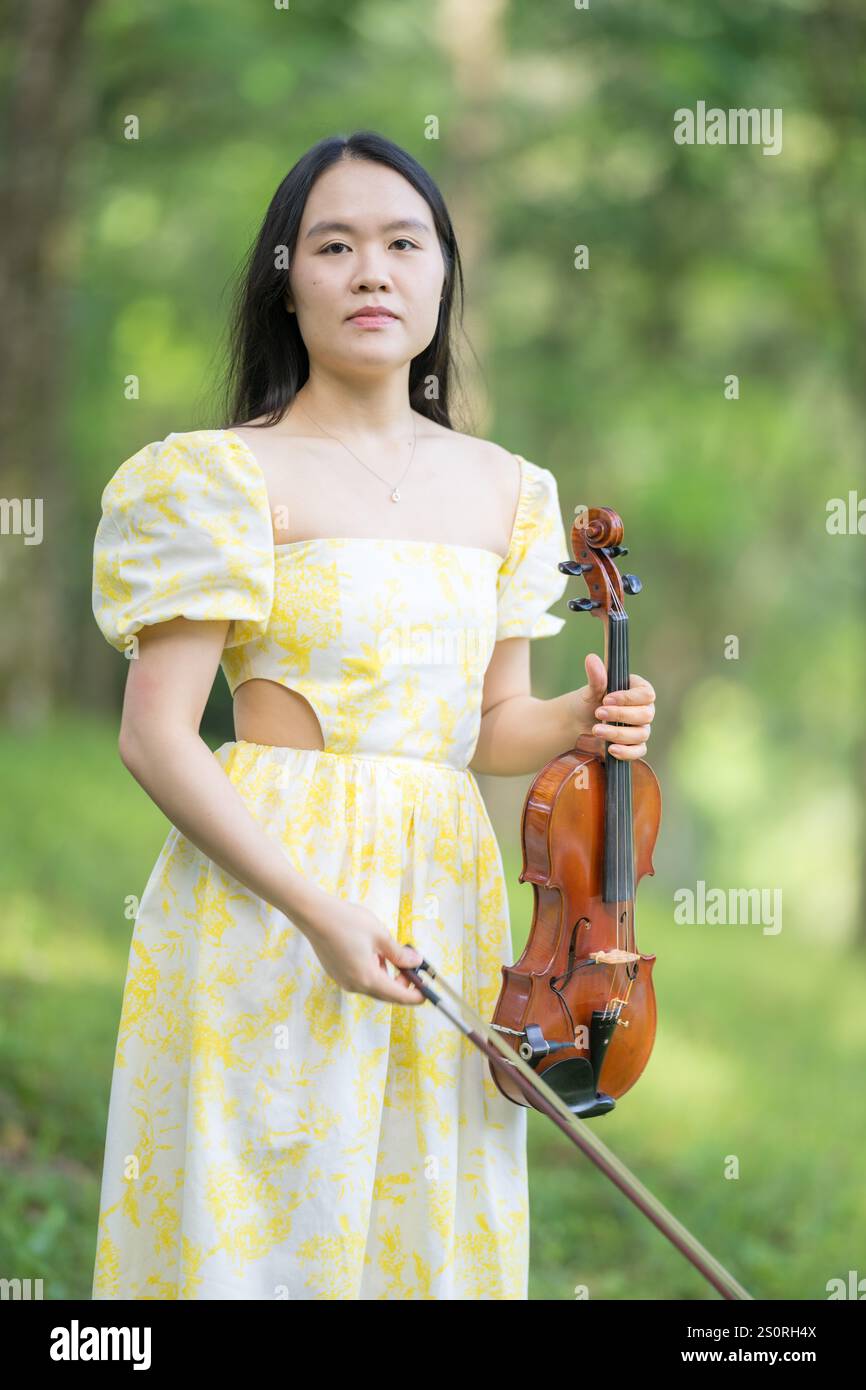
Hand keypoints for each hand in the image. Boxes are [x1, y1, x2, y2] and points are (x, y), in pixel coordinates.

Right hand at [298, 894, 425, 1004]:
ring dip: (387, 975)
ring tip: (391, 954)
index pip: (398, 996)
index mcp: (367, 978)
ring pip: (373, 985)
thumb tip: (415, 962)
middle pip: (385, 993)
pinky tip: (374, 953)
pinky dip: (373, 971)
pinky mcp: (336, 973)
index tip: (427, 993)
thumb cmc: (347, 922)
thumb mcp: (381, 935)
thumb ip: (399, 954)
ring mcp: (343, 980)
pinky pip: (361, 978)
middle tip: (412, 967)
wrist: (314, 914)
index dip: (415, 996)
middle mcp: (354, 985)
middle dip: (402, 983)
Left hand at [573, 652, 655, 760]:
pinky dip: (626, 752)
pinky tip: (611, 749)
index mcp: (639, 691)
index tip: (606, 699)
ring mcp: (641, 729)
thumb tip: (591, 658)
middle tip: (598, 713)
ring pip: (641, 734)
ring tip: (596, 730)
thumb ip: (596, 677)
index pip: (646, 694)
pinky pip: (638, 751)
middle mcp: (644, 710)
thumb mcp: (591, 690)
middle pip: (646, 715)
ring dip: (618, 733)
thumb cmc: (590, 701)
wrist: (579, 723)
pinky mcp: (635, 746)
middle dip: (621, 715)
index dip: (628, 698)